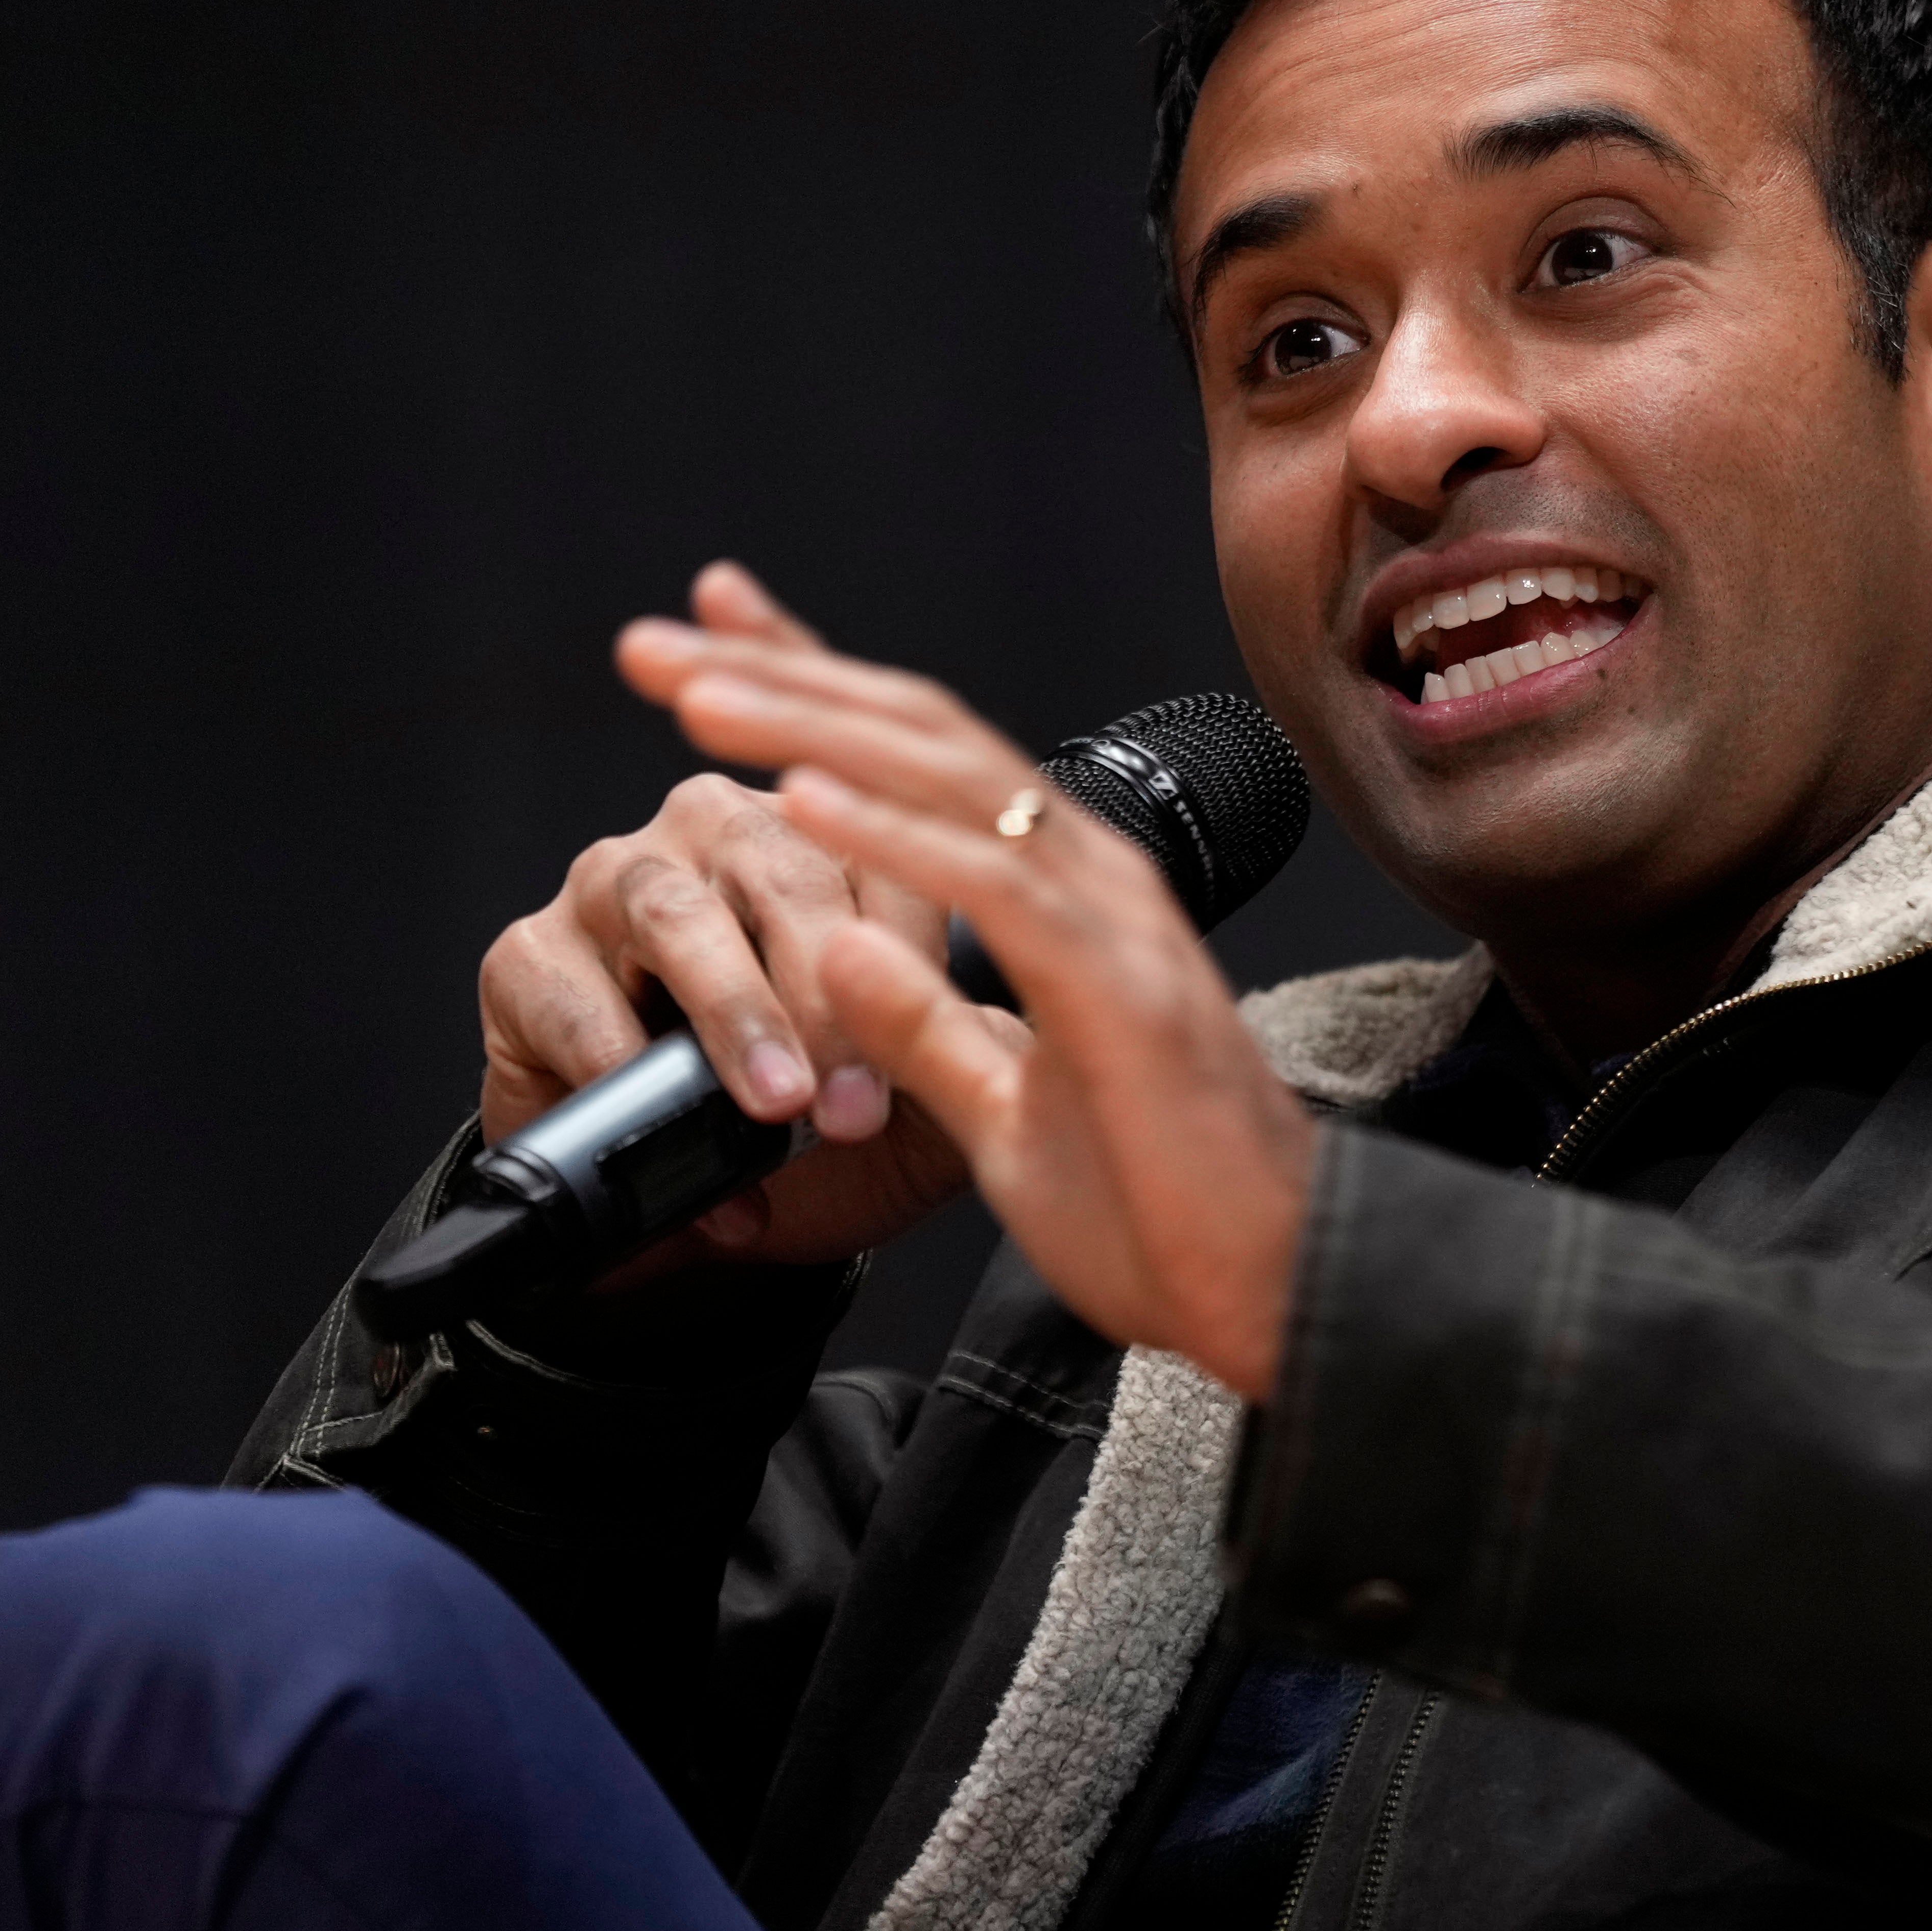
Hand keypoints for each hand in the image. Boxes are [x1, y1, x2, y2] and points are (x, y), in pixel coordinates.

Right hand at [476, 563, 976, 1284]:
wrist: (685, 1211)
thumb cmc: (809, 1130)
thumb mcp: (911, 1100)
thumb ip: (953, 1050)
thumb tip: (996, 1034)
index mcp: (826, 840)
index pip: (884, 853)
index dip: (911, 946)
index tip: (938, 1036)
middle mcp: (717, 834)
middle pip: (781, 871)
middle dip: (825, 987)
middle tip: (854, 1098)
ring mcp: (615, 879)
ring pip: (675, 914)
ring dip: (731, 1011)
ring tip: (774, 1101)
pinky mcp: (528, 952)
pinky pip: (573, 995)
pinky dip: (619, 1064)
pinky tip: (655, 1114)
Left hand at [616, 604, 1313, 1399]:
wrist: (1279, 1289)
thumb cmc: (1162, 1212)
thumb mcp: (1003, 1115)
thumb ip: (925, 1033)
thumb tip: (839, 948)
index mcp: (1066, 899)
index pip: (924, 762)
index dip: (818, 687)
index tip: (707, 641)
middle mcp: (1095, 878)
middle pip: (925, 736)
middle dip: (785, 677)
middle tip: (652, 644)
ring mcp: (1115, 923)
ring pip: (952, 781)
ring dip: (815, 729)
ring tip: (692, 696)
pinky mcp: (1119, 988)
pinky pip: (992, 886)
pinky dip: (894, 835)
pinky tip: (801, 797)